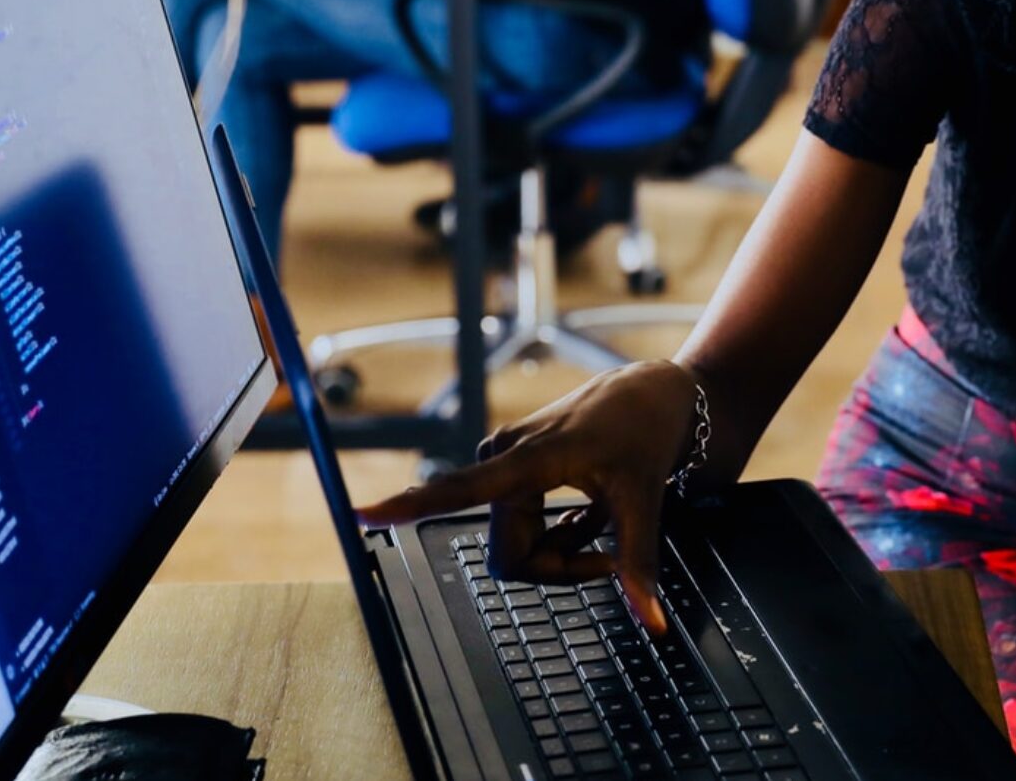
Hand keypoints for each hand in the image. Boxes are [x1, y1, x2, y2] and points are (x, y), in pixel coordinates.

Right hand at [359, 359, 700, 632]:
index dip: (411, 505)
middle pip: (510, 554)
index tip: (362, 513)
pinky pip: (524, 530)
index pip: (461, 489)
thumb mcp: (645, 498)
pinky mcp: (511, 467)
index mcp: (528, 459)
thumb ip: (638, 562)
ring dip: (563, 549)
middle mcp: (504, 457)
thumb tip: (652, 621)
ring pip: (518, 547)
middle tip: (607, 554)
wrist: (653, 393)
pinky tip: (589, 511)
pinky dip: (561, 534)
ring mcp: (505, 463)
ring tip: (601, 518)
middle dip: (559, 566)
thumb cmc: (644, 432)